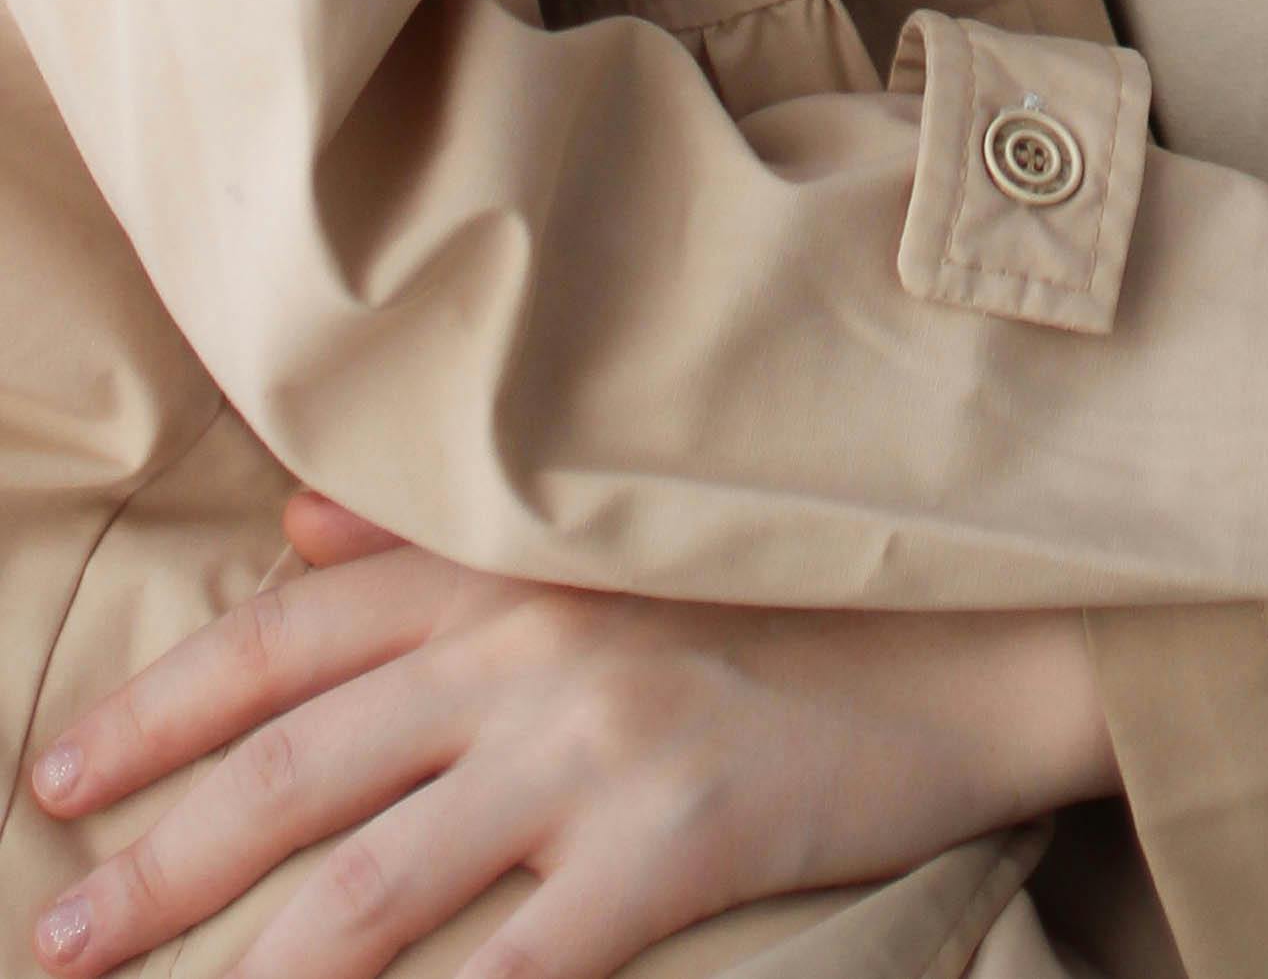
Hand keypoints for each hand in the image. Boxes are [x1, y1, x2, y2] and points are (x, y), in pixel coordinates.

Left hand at [29, 501, 1111, 978]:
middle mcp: (531, 641)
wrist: (987, 613)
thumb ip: (445, 523)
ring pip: (371, 885)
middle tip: (52, 943)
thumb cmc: (797, 573)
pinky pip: (514, 972)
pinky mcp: (676, 841)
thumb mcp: (618, 520)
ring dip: (247, 974)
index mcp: (509, 559)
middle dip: (156, 862)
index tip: (55, 780)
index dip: (162, 708)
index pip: (290, 634)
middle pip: (299, 765)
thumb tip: (294, 525)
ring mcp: (599, 746)